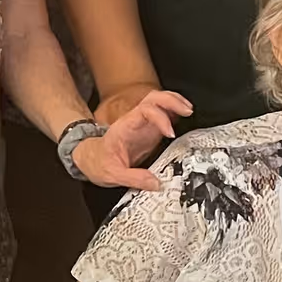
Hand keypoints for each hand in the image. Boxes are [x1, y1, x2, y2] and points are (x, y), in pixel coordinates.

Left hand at [70, 89, 193, 192]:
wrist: (92, 159)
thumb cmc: (99, 163)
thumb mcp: (113, 175)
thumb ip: (134, 178)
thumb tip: (156, 183)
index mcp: (125, 127)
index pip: (144, 111)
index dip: (160, 118)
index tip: (170, 133)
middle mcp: (134, 121)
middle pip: (154, 98)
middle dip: (172, 101)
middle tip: (188, 111)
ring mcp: (142, 123)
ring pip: (158, 101)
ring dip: (174, 102)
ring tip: (189, 110)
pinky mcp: (148, 129)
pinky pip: (162, 113)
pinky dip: (174, 111)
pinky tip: (184, 117)